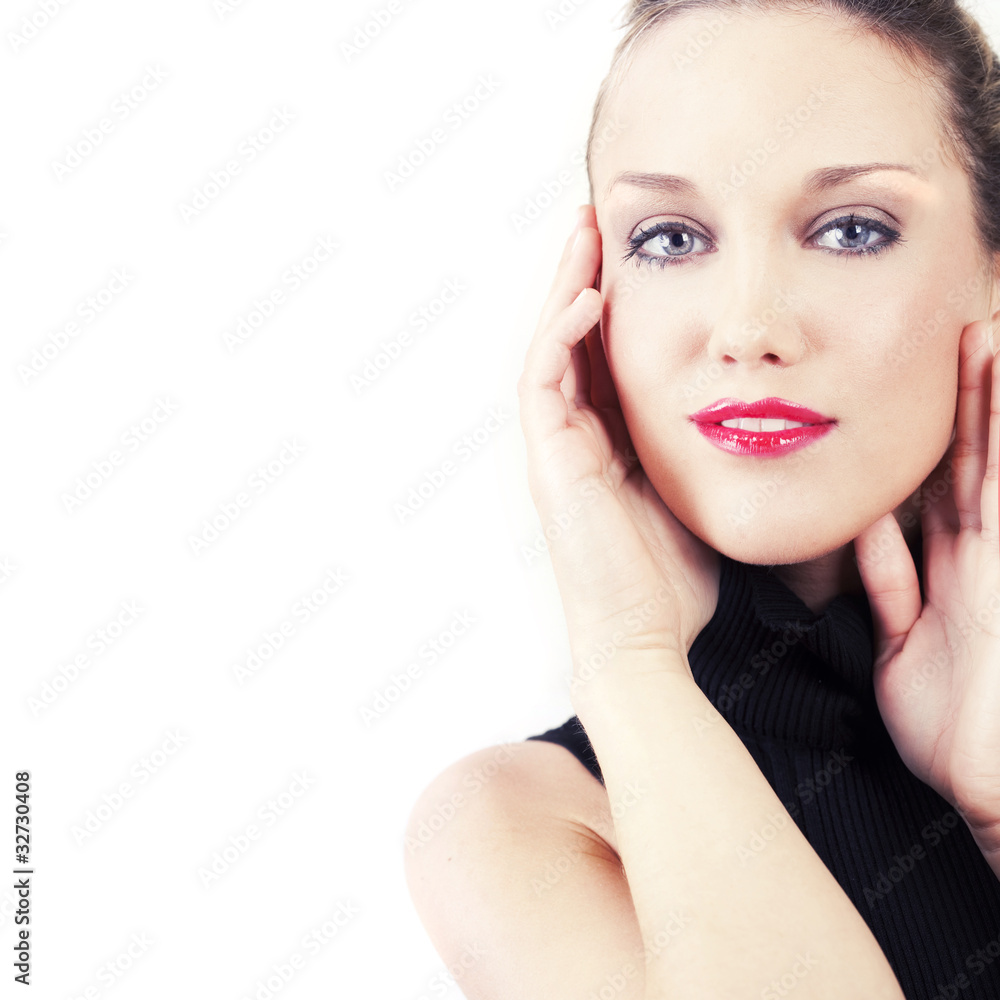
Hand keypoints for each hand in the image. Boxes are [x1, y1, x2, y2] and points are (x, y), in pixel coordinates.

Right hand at [517, 205, 719, 701]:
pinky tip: (591, 294)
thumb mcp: (697, 489)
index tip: (640, 255)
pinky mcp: (547, 459)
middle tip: (599, 220)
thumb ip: (701, 444)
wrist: (646, 636)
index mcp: (607, 442)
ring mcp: (555, 447)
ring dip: (564, 286)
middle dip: (582, 276)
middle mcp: (573, 436)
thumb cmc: (674, 575)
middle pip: (570, 338)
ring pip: (550, 346)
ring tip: (586, 232)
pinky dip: (562, 334)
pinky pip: (544, 380)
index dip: (616, 302)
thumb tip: (744, 405)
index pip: (605, 355)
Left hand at [854, 319, 999, 844]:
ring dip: (990, 407)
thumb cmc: (951, 727)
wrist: (988, 783)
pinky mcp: (999, 575)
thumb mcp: (904, 645)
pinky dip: (996, 459)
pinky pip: (996, 502)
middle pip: (971, 458)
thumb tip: (869, 530)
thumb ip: (890, 585)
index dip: (947, 429)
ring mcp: (997, 563)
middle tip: (969, 332)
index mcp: (955, 568)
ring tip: (989, 340)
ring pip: (991, 467)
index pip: (948, 482)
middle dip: (972, 397)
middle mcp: (981, 554)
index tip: (936, 378)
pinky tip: (994, 417)